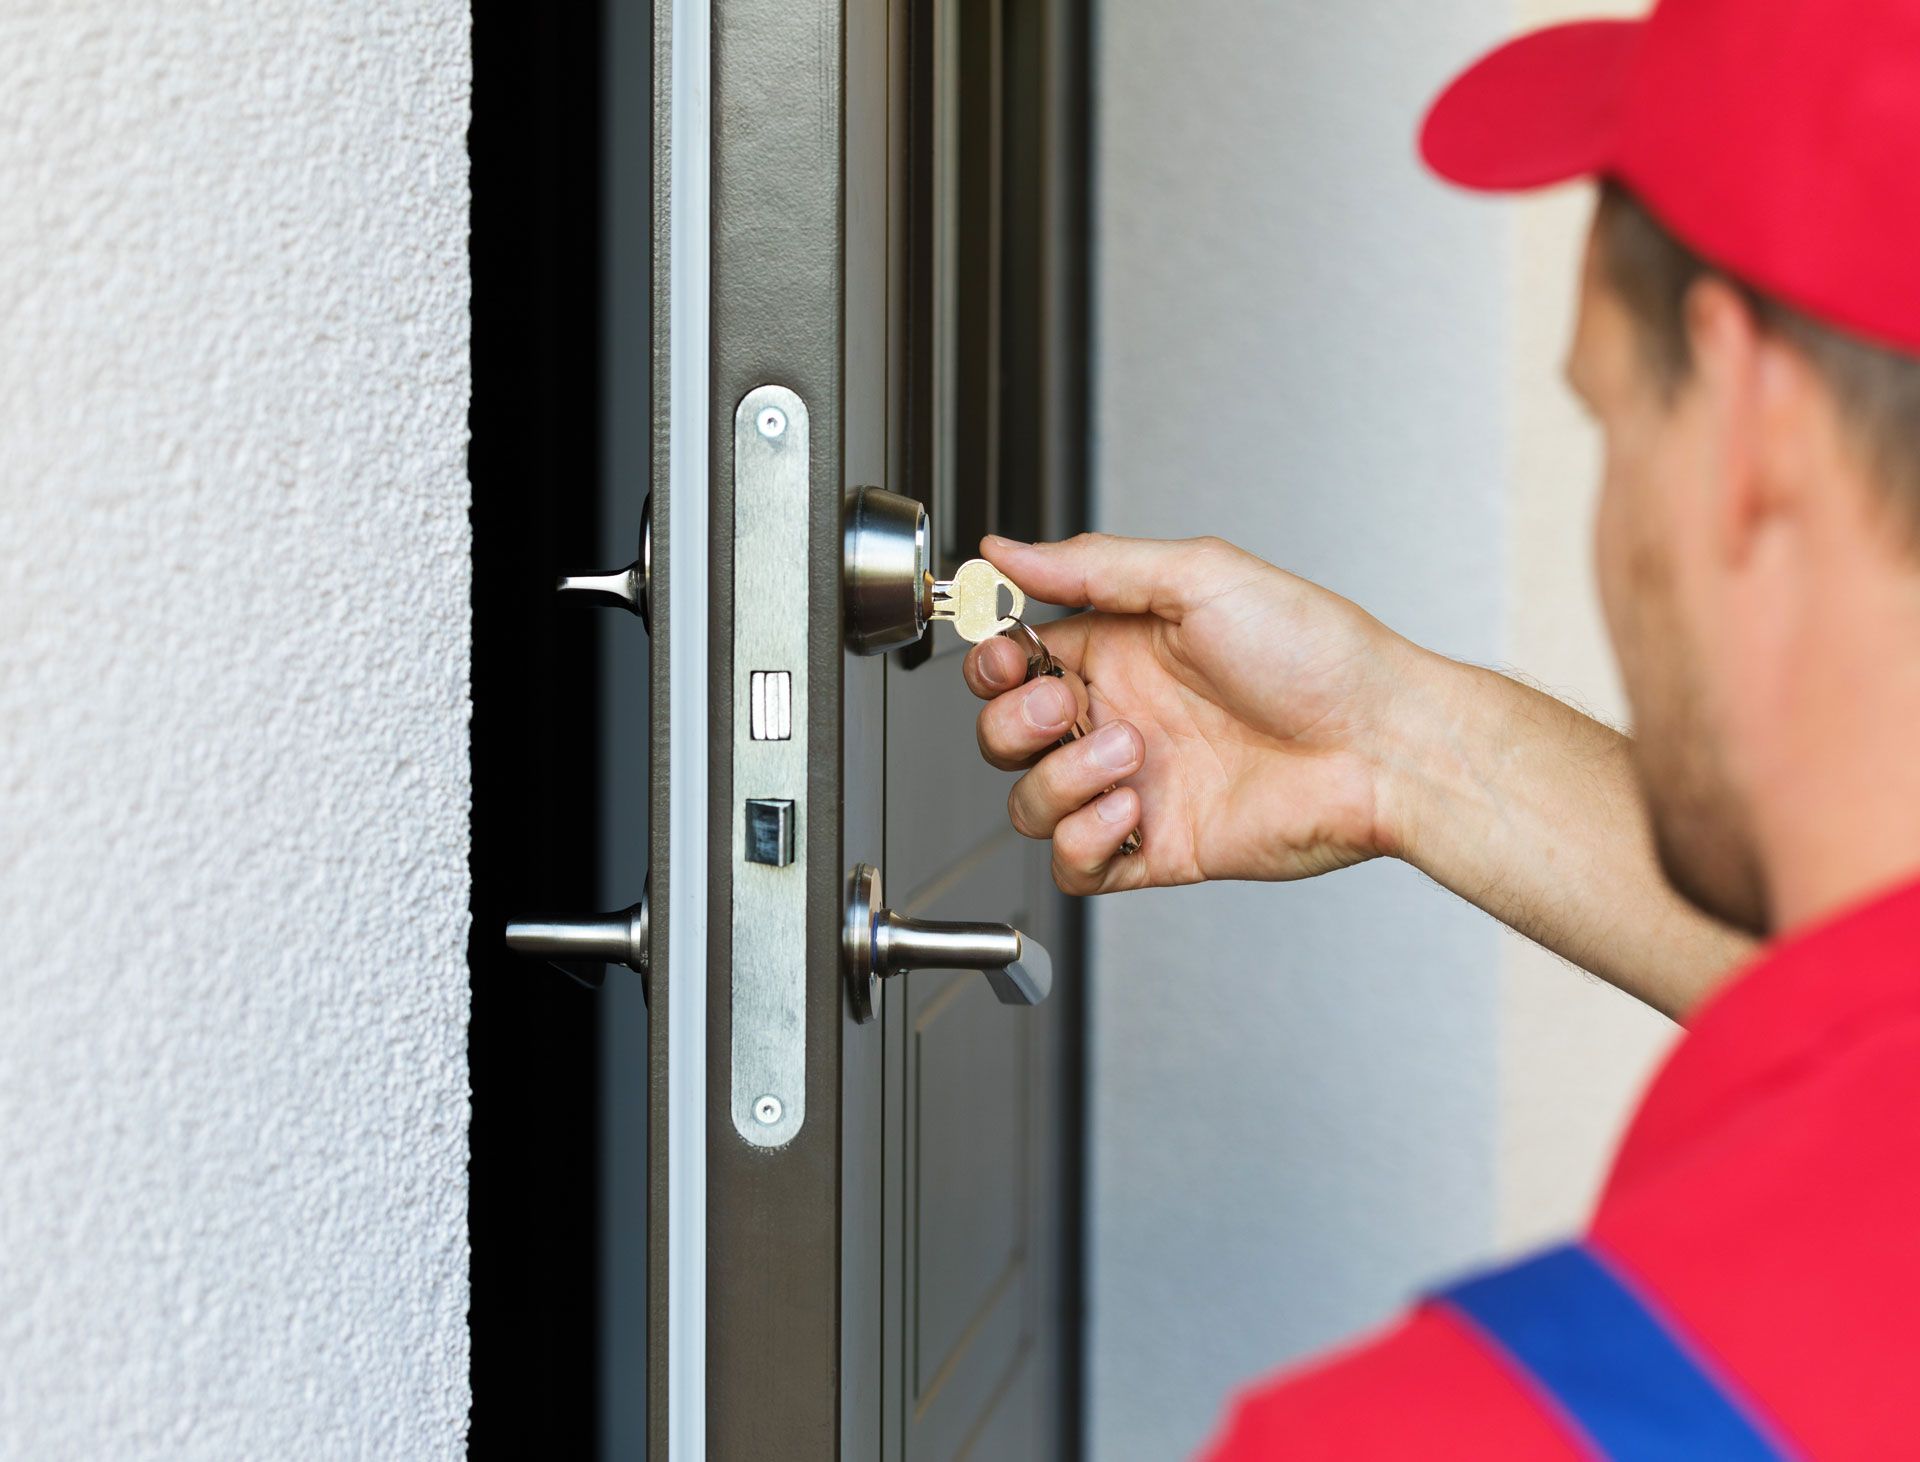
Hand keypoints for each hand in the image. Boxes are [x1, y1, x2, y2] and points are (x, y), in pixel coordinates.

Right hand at [964, 532, 1425, 894]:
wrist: (1384, 743)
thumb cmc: (1319, 653)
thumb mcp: (1201, 575)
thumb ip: (1093, 565)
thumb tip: (1005, 548)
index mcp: (1121, 651)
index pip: (1013, 661)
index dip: (992, 663)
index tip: (1005, 657)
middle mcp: (1121, 717)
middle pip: (1004, 735)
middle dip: (1015, 723)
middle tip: (1068, 709)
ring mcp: (1134, 787)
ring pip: (1029, 803)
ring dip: (1060, 780)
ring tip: (1131, 757)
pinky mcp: (1155, 848)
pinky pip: (1074, 864)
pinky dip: (1083, 841)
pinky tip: (1129, 810)